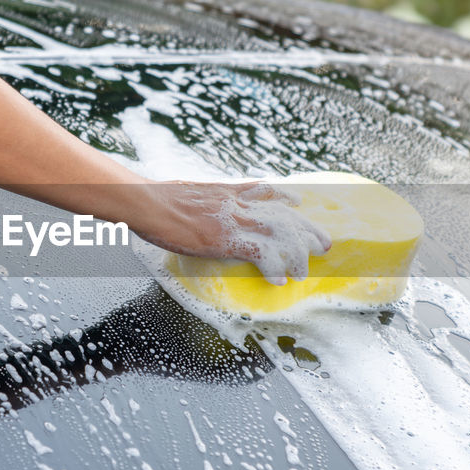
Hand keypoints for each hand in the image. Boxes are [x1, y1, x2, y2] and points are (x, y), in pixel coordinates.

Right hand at [132, 181, 331, 284]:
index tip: (301, 203)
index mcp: (228, 192)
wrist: (146, 201)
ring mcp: (233, 219)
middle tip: (324, 244)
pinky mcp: (225, 238)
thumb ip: (203, 196)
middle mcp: (237, 203)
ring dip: (295, 254)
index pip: (267, 191)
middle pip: (284, 214)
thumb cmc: (156, 198)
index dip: (287, 198)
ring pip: (280, 233)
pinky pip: (259, 253)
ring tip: (304, 271)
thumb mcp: (188, 189)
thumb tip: (199, 201)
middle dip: (306, 230)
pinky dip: (272, 267)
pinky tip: (279, 280)